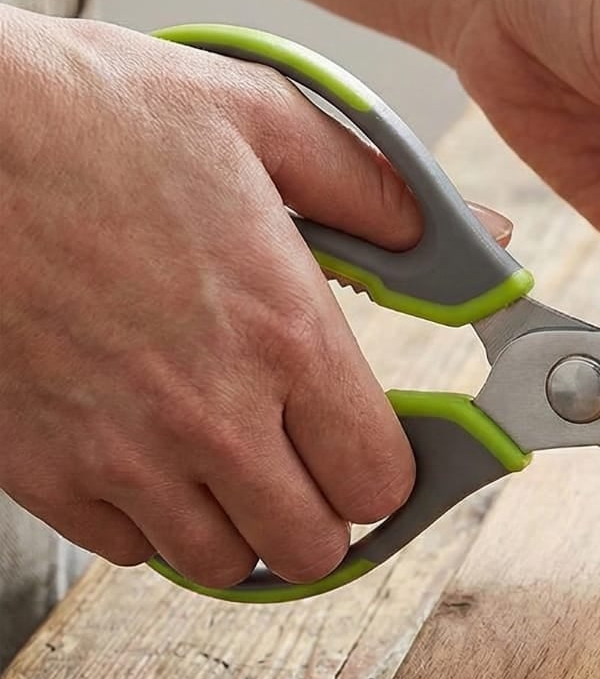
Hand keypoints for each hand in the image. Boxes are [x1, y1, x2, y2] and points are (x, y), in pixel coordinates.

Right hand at [0, 10, 435, 586]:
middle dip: (323, 513)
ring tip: (228, 458)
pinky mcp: (38, 466)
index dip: (388, 471)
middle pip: (311, 548)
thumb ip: (380, 189)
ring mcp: (119, 449)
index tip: (377, 446)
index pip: (381, 481)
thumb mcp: (259, 117)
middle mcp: (210, 411)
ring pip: (221, 564)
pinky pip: (126, 551)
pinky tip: (148, 452)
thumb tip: (477, 238)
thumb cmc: (84, 114)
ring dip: (240, 525)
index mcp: (283, 332)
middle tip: (307, 461)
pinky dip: (149, 521)